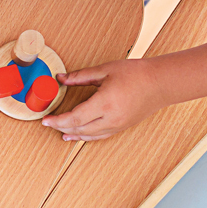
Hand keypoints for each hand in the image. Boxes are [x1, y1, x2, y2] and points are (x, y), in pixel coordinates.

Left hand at [40, 57, 166, 140]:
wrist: (160, 84)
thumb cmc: (136, 74)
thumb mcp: (105, 70)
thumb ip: (80, 76)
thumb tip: (62, 78)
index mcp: (104, 104)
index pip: (74, 118)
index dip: (57, 121)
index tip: (46, 120)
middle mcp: (110, 119)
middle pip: (79, 129)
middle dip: (61, 127)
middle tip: (48, 123)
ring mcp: (117, 125)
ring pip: (89, 135)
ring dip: (73, 134)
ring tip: (60, 132)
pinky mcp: (122, 127)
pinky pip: (100, 136)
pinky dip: (87, 136)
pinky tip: (79, 135)